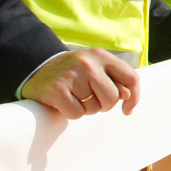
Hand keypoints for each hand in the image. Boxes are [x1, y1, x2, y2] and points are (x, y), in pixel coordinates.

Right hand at [22, 49, 140, 118]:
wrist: (36, 69)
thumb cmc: (74, 73)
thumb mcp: (96, 69)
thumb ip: (115, 81)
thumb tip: (127, 96)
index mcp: (101, 56)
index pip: (131, 78)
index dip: (134, 97)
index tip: (127, 109)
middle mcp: (88, 64)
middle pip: (113, 98)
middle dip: (104, 105)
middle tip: (91, 99)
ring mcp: (72, 76)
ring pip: (94, 108)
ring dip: (87, 109)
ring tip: (75, 97)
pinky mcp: (56, 90)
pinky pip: (77, 114)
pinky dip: (72, 113)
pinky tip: (65, 102)